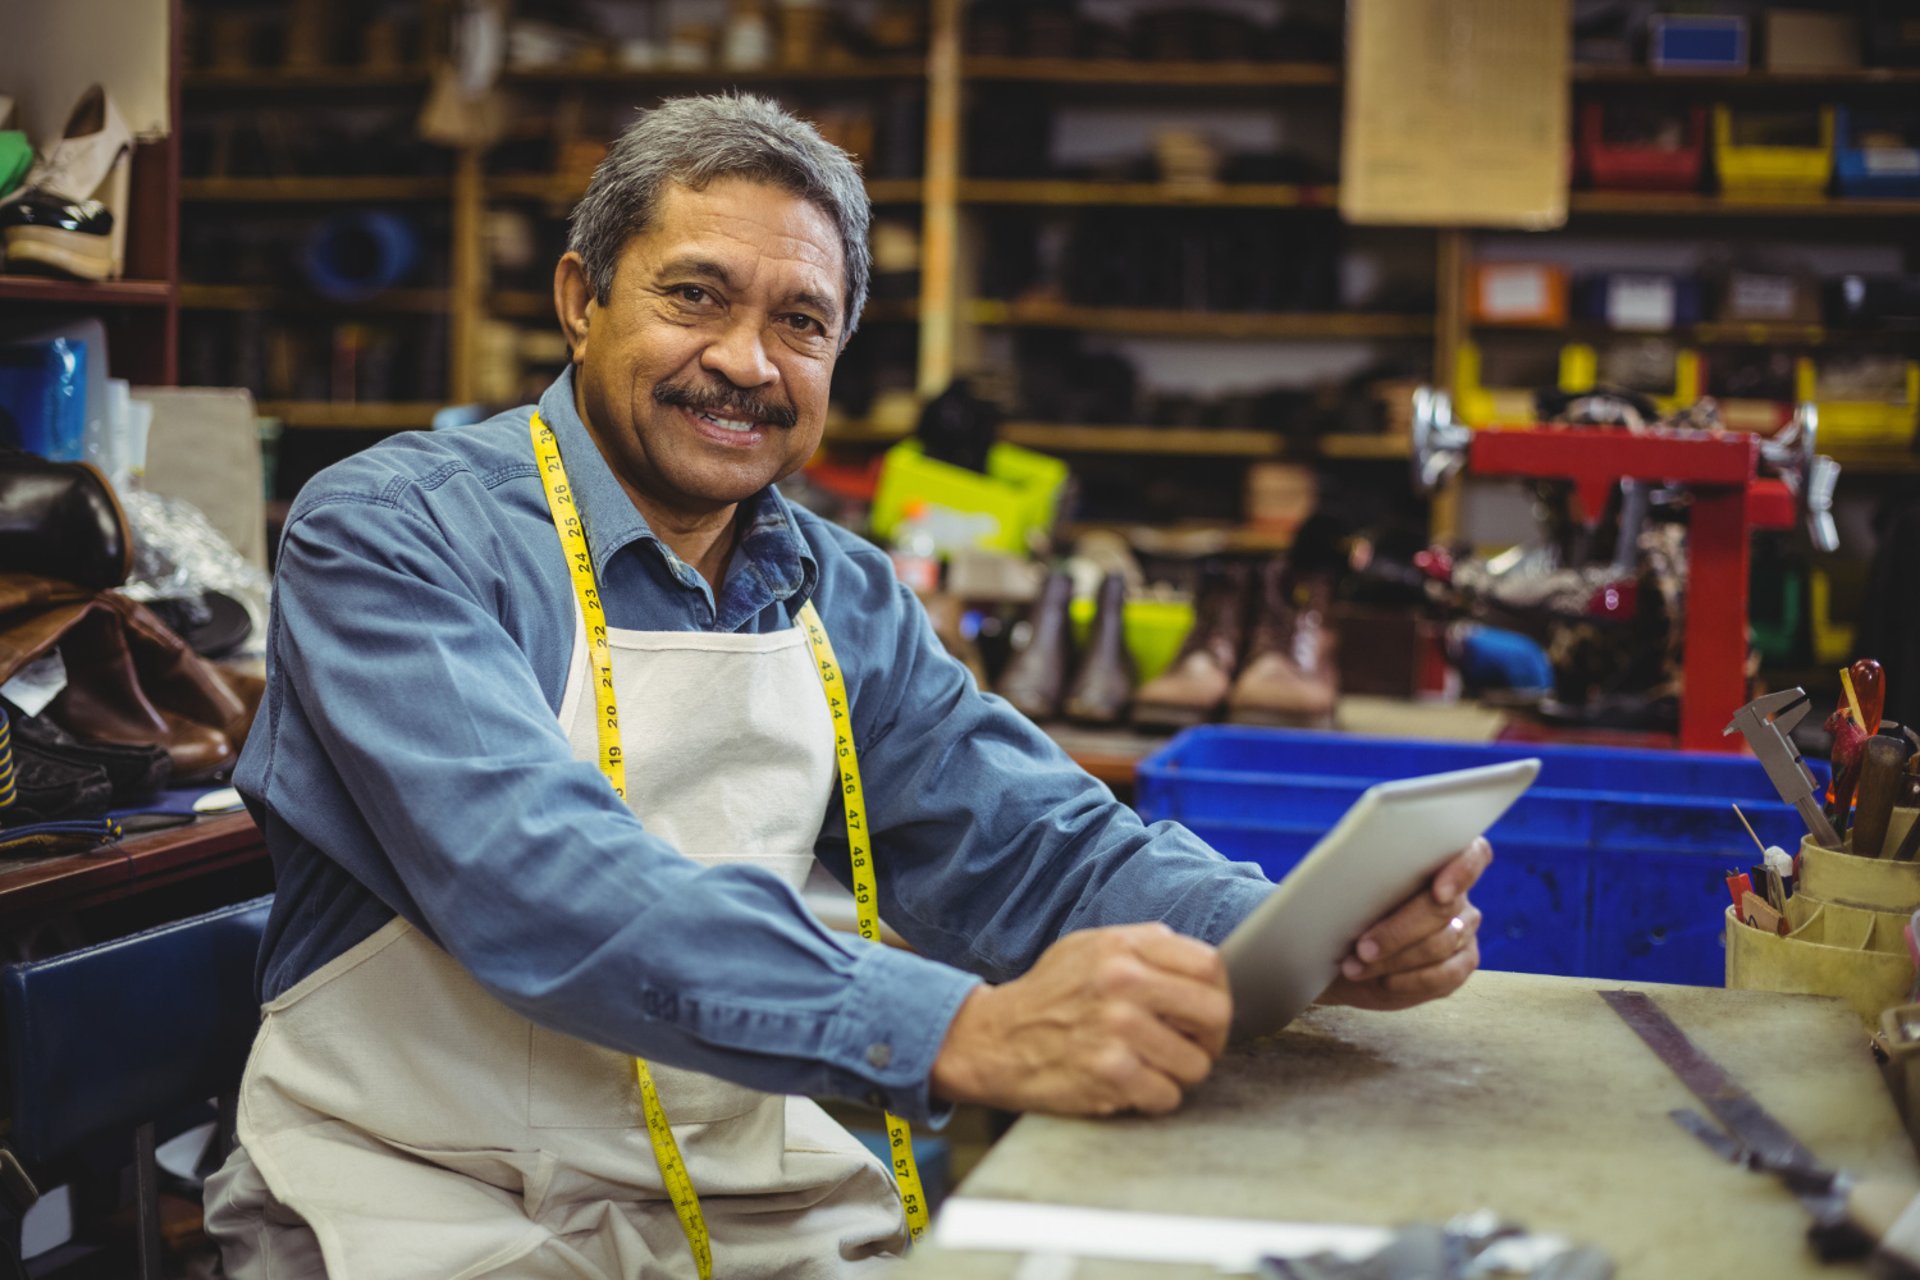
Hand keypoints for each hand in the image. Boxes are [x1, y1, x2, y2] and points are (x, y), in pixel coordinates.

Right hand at [929, 923, 1230, 1116]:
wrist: (992, 1040)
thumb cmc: (1047, 995)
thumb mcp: (1089, 948)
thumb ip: (1143, 947)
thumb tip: (1200, 962)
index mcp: (1123, 948)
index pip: (1209, 966)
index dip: (1216, 993)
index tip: (1203, 1011)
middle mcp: (1124, 983)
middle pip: (1215, 1013)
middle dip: (1209, 1038)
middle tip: (1190, 1046)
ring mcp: (1118, 1030)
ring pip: (1196, 1063)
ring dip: (1178, 1073)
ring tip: (1150, 1066)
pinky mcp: (1110, 1074)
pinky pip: (1168, 1095)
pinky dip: (1154, 1097)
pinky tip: (1130, 1084)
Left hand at [1319, 837, 1491, 1011]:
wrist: (1343, 954)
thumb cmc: (1346, 910)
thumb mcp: (1350, 887)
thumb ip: (1367, 875)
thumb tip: (1354, 875)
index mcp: (1438, 862)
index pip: (1472, 855)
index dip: (1462, 871)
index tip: (1438, 893)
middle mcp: (1458, 896)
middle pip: (1443, 909)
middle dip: (1399, 931)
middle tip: (1362, 947)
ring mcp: (1463, 930)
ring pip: (1441, 944)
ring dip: (1395, 959)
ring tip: (1356, 966)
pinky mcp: (1460, 964)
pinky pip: (1446, 975)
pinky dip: (1412, 980)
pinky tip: (1386, 981)